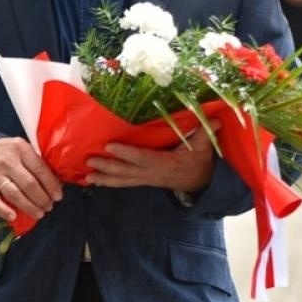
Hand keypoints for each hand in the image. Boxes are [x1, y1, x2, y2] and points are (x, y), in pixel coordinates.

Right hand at [0, 137, 61, 222]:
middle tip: (49, 207)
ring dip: (29, 206)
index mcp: (20, 149)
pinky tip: (13, 217)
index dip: (51, 185)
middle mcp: (7, 161)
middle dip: (42, 198)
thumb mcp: (22, 149)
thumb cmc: (6, 153)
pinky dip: (3, 210)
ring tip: (39, 214)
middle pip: (29, 184)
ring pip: (14, 194)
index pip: (40, 169)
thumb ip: (36, 163)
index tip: (58, 196)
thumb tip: (56, 184)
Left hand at [86, 124, 216, 192]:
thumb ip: (206, 131)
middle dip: (108, 168)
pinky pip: (124, 183)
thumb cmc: (200, 160)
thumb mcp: (205, 146)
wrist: (200, 182)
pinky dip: (108, 182)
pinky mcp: (143, 181)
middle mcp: (154, 174)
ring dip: (104, 178)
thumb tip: (214, 118)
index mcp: (167, 164)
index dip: (127, 153)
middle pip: (128, 172)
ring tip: (87, 176)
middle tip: (90, 162)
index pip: (144, 158)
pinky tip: (94, 180)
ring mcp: (147, 179)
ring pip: (123, 180)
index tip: (111, 146)